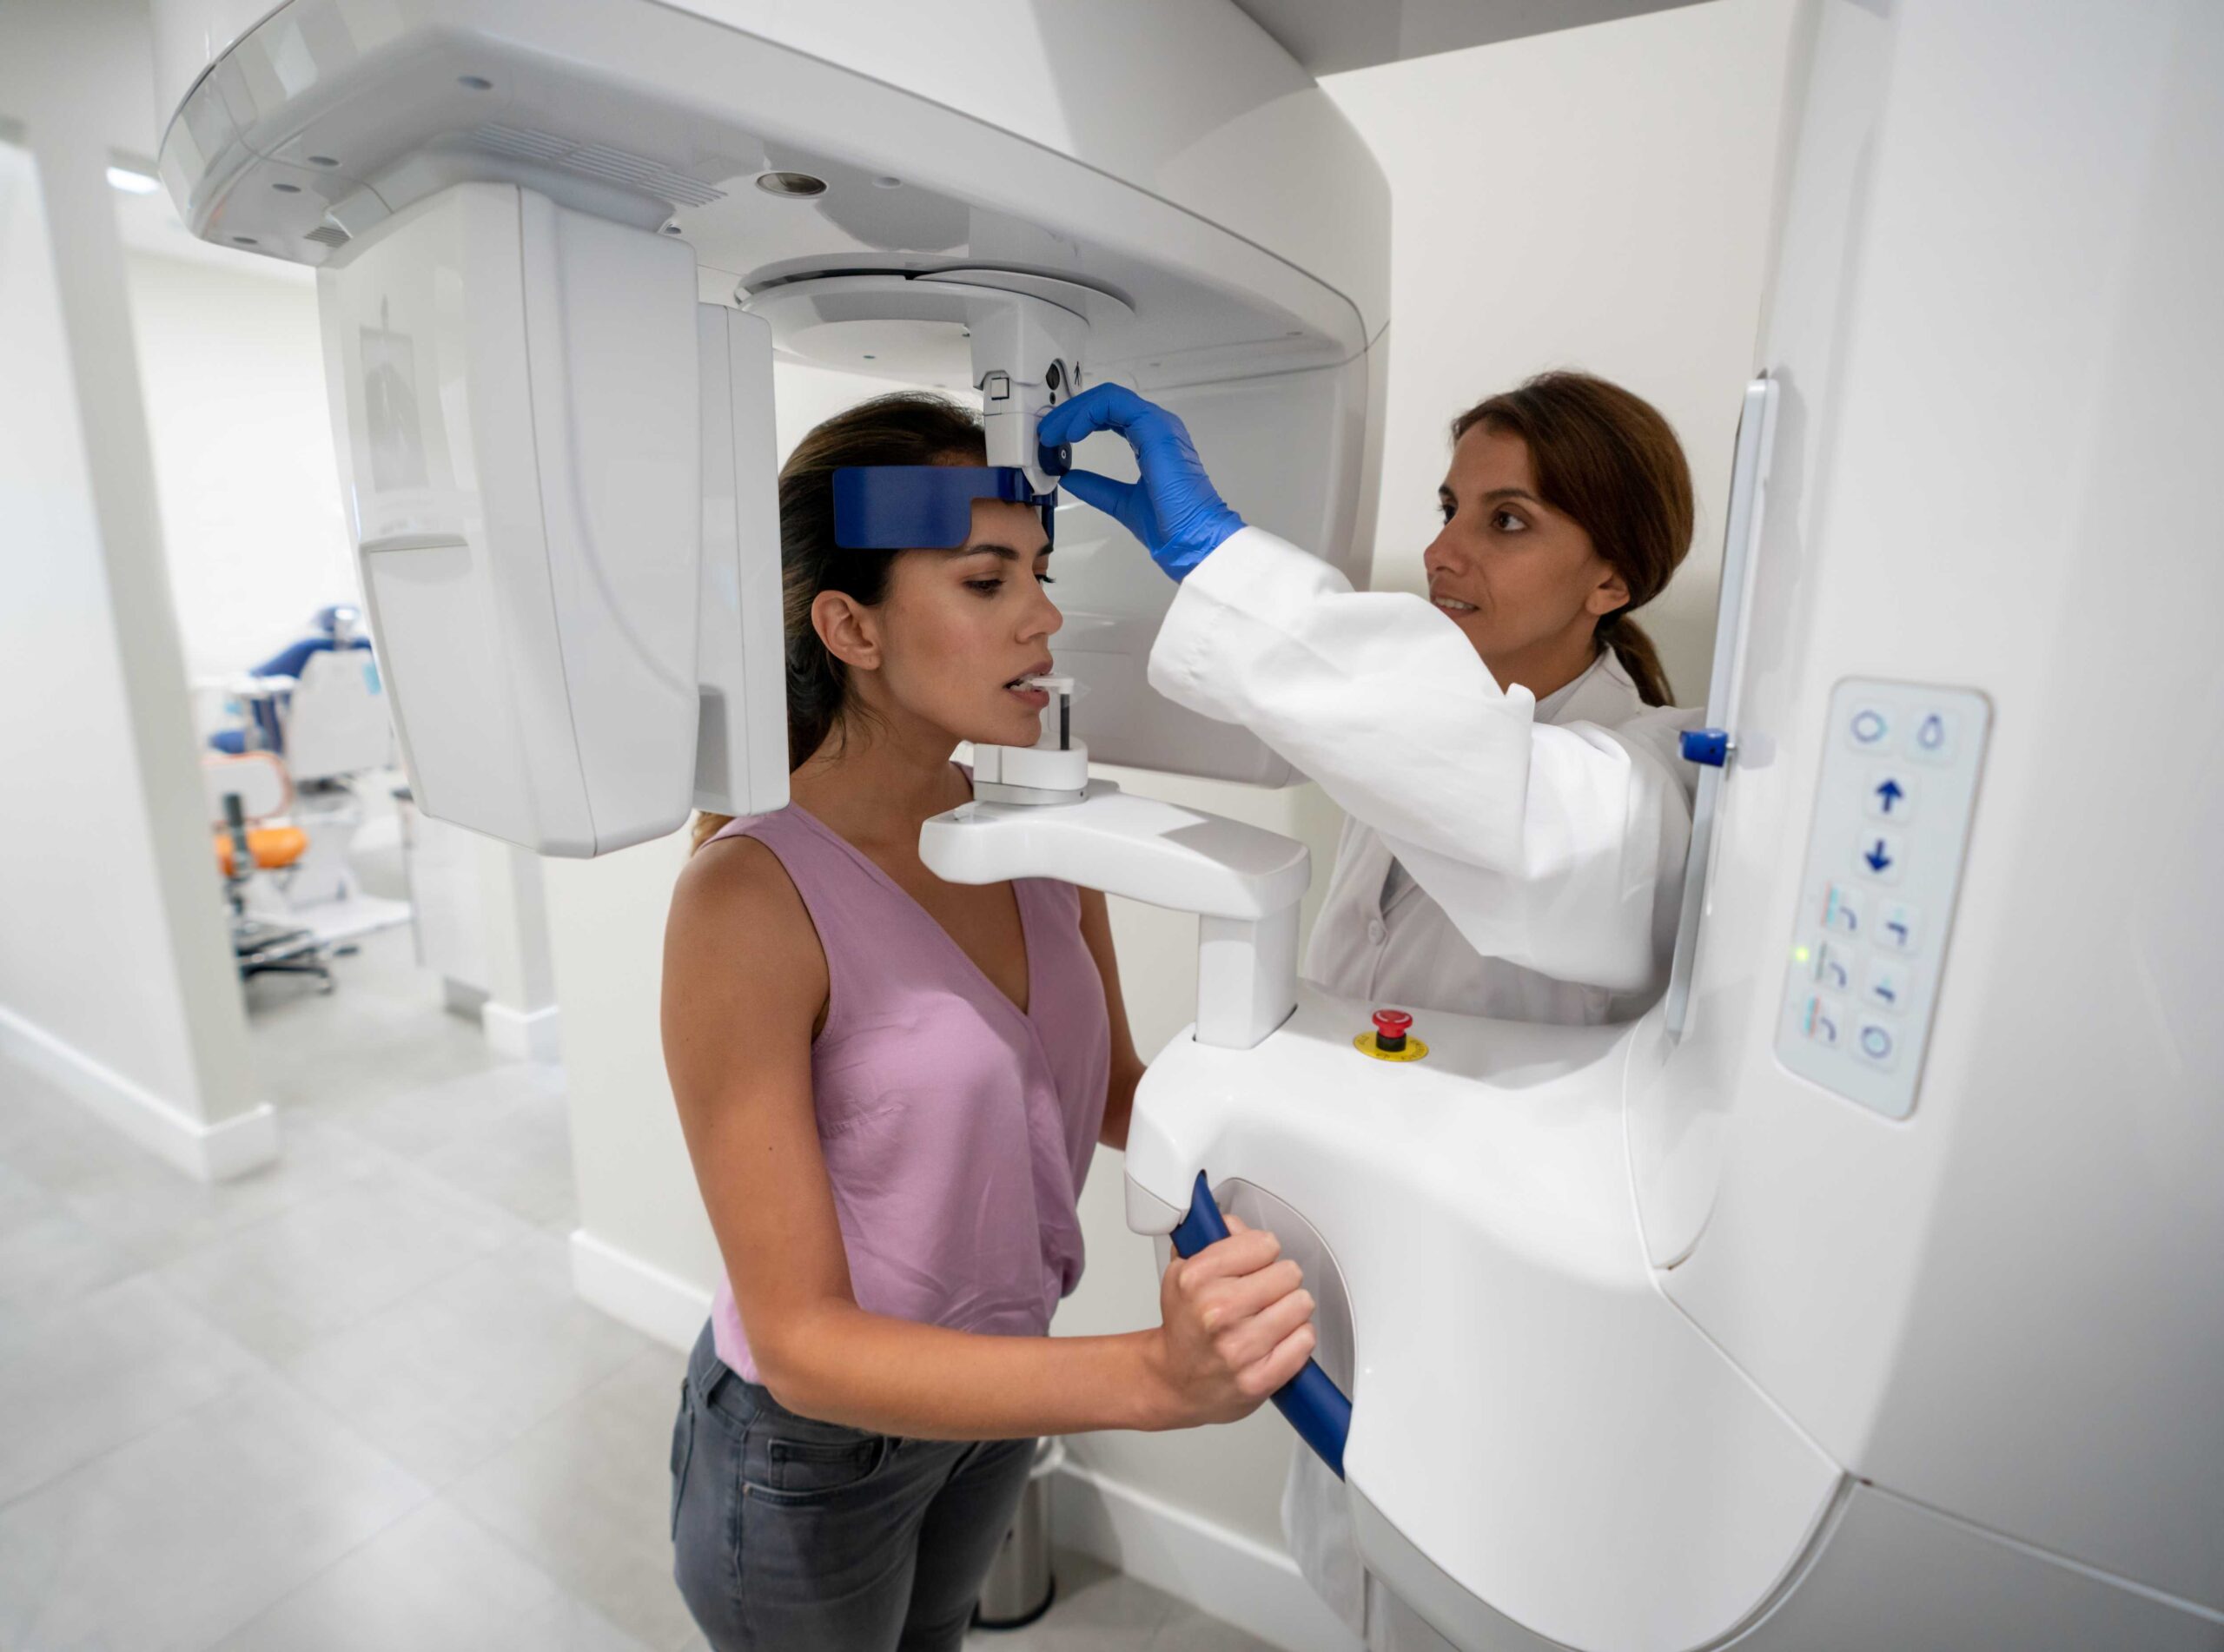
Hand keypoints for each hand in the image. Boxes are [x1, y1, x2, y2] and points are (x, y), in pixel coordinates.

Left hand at [1036, 384, 1245, 580]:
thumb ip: (1097, 487)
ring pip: (1108, 399)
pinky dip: (1087, 414)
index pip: (1110, 416)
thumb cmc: (1171, 524)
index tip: (1054, 438)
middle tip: (1046, 431)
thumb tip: (1071, 477)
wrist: (1191, 538)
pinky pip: (1114, 406)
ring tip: (1052, 432)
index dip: (1079, 420)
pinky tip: (1070, 433)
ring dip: (1075, 411)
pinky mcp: (1155, 429)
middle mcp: (1156, 428)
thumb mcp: (1121, 501)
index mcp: (1151, 441)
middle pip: (1106, 403)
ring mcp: (1157, 425)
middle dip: (1071, 413)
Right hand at [1145, 1214, 1316, 1427]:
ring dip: (1290, 1308)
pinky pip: (1304, 1340)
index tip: (1254, 1262)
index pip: (1264, 1243)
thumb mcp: (1183, 1273)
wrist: (1175, 1382)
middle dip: (1279, 1280)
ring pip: (1301, 1304)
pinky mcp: (1259, 1378)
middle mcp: (1217, 1312)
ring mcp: (1239, 1347)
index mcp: (1196, 1279)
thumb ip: (1214, 1239)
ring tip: (1270, 1316)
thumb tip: (1236, 1223)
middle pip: (1288, 1272)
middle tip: (1263, 1293)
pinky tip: (1277, 1339)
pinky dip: (1296, 1338)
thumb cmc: (1185, 1327)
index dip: (1262, 1251)